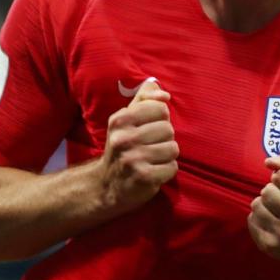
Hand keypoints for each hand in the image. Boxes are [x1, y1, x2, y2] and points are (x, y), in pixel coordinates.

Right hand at [97, 80, 178, 212]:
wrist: (107, 184)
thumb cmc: (123, 146)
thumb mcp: (127, 118)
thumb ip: (145, 99)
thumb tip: (164, 94)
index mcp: (120, 120)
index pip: (160, 108)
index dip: (159, 119)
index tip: (147, 129)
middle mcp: (124, 138)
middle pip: (169, 129)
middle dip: (164, 139)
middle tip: (149, 147)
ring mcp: (133, 159)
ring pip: (173, 148)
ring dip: (166, 156)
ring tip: (152, 160)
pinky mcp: (143, 177)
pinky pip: (172, 168)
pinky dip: (166, 171)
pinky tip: (153, 172)